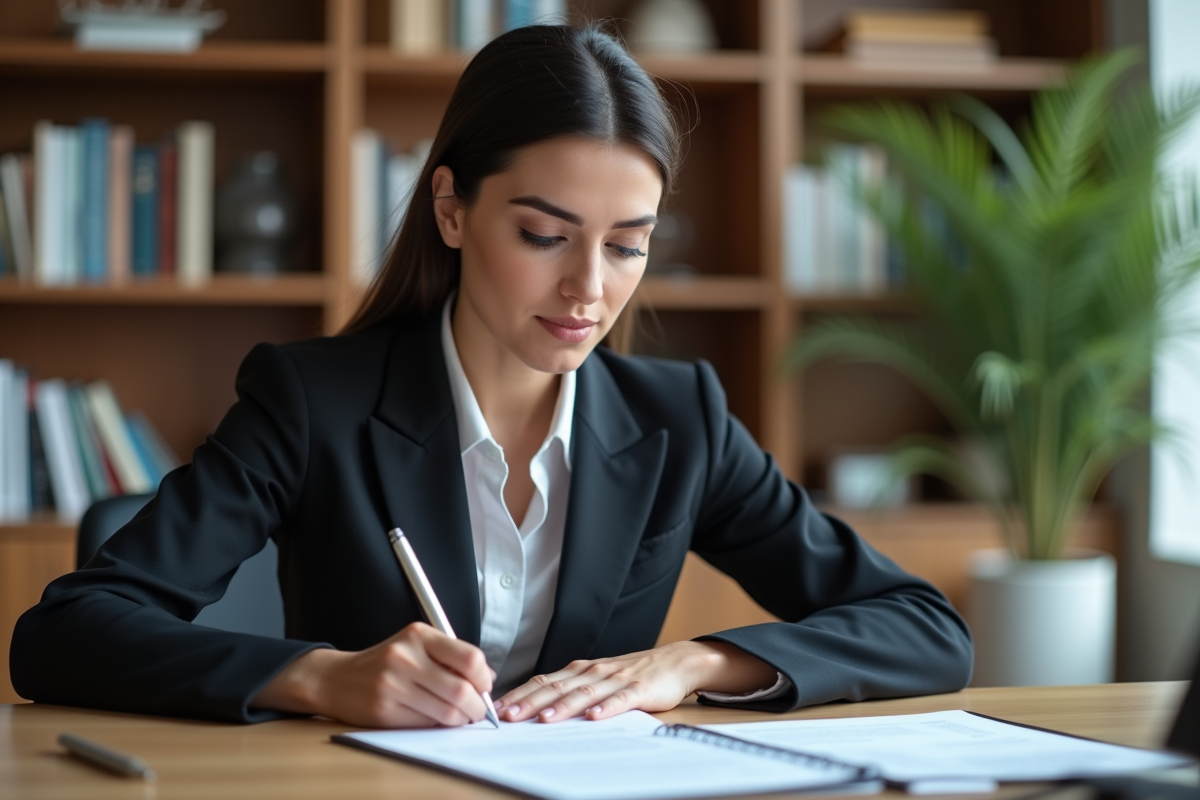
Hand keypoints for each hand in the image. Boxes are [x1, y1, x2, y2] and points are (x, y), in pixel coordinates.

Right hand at [251, 622, 493, 727]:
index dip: (483, 678)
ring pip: (446, 712)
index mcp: (418, 635)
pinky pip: (425, 724)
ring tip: (458, 716)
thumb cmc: (385, 663)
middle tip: (477, 711)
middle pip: (462, 690)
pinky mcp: (384, 710)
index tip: (484, 687)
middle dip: (477, 707)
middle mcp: (405, 656)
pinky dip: (437, 725)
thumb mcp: (416, 646)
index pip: (469, 657)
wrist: (336, 678)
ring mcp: (393, 684)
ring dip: (460, 720)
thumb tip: (487, 679)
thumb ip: (450, 657)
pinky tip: (432, 718)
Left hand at [496, 640, 776, 722]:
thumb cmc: (630, 675)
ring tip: (544, 719)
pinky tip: (594, 717)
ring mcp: (615, 680)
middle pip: (557, 688)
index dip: (520, 694)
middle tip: (508, 716)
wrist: (673, 662)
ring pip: (583, 694)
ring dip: (562, 707)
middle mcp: (593, 672)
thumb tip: (534, 707)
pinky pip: (620, 700)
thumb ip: (569, 691)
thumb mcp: (596, 680)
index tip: (498, 708)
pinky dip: (606, 708)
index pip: (543, 682)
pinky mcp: (638, 690)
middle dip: (530, 702)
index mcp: (580, 671)